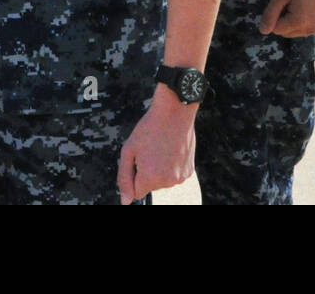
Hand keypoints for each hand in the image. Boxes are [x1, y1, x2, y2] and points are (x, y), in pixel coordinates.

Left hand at [116, 87, 197, 203]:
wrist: (174, 112)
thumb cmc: (149, 128)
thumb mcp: (128, 150)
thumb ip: (124, 178)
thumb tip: (125, 201)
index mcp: (150, 178)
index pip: (137, 193)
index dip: (134, 176)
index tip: (137, 161)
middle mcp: (167, 181)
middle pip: (150, 186)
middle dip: (146, 172)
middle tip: (148, 150)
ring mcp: (180, 177)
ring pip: (163, 180)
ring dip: (159, 169)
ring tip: (160, 147)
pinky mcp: (189, 171)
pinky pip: (175, 174)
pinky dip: (171, 166)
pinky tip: (170, 149)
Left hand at [259, 0, 314, 36]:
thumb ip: (270, 13)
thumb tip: (263, 31)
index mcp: (299, 22)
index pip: (276, 29)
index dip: (275, 16)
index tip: (283, 3)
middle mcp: (312, 29)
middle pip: (288, 33)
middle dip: (284, 21)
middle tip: (291, 2)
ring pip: (299, 32)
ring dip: (295, 22)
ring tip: (301, 3)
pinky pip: (311, 28)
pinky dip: (307, 21)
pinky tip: (310, 7)